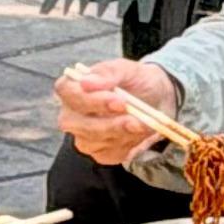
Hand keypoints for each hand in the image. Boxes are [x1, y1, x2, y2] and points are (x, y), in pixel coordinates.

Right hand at [53, 54, 180, 164]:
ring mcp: (84, 136)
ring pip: (95, 141)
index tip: (118, 100)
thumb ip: (108, 72)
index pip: (66, 92)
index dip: (90, 99)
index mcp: (72, 88)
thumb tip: (86, 82)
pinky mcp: (100, 153)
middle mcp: (72, 114)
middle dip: (108, 124)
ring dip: (123, 134)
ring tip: (144, 124)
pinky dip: (129, 145)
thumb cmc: (136, 81)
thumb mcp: (128, 69)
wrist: (157, 100)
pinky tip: (139, 133)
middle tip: (135, 120)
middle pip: (75, 123)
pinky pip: (111, 153)